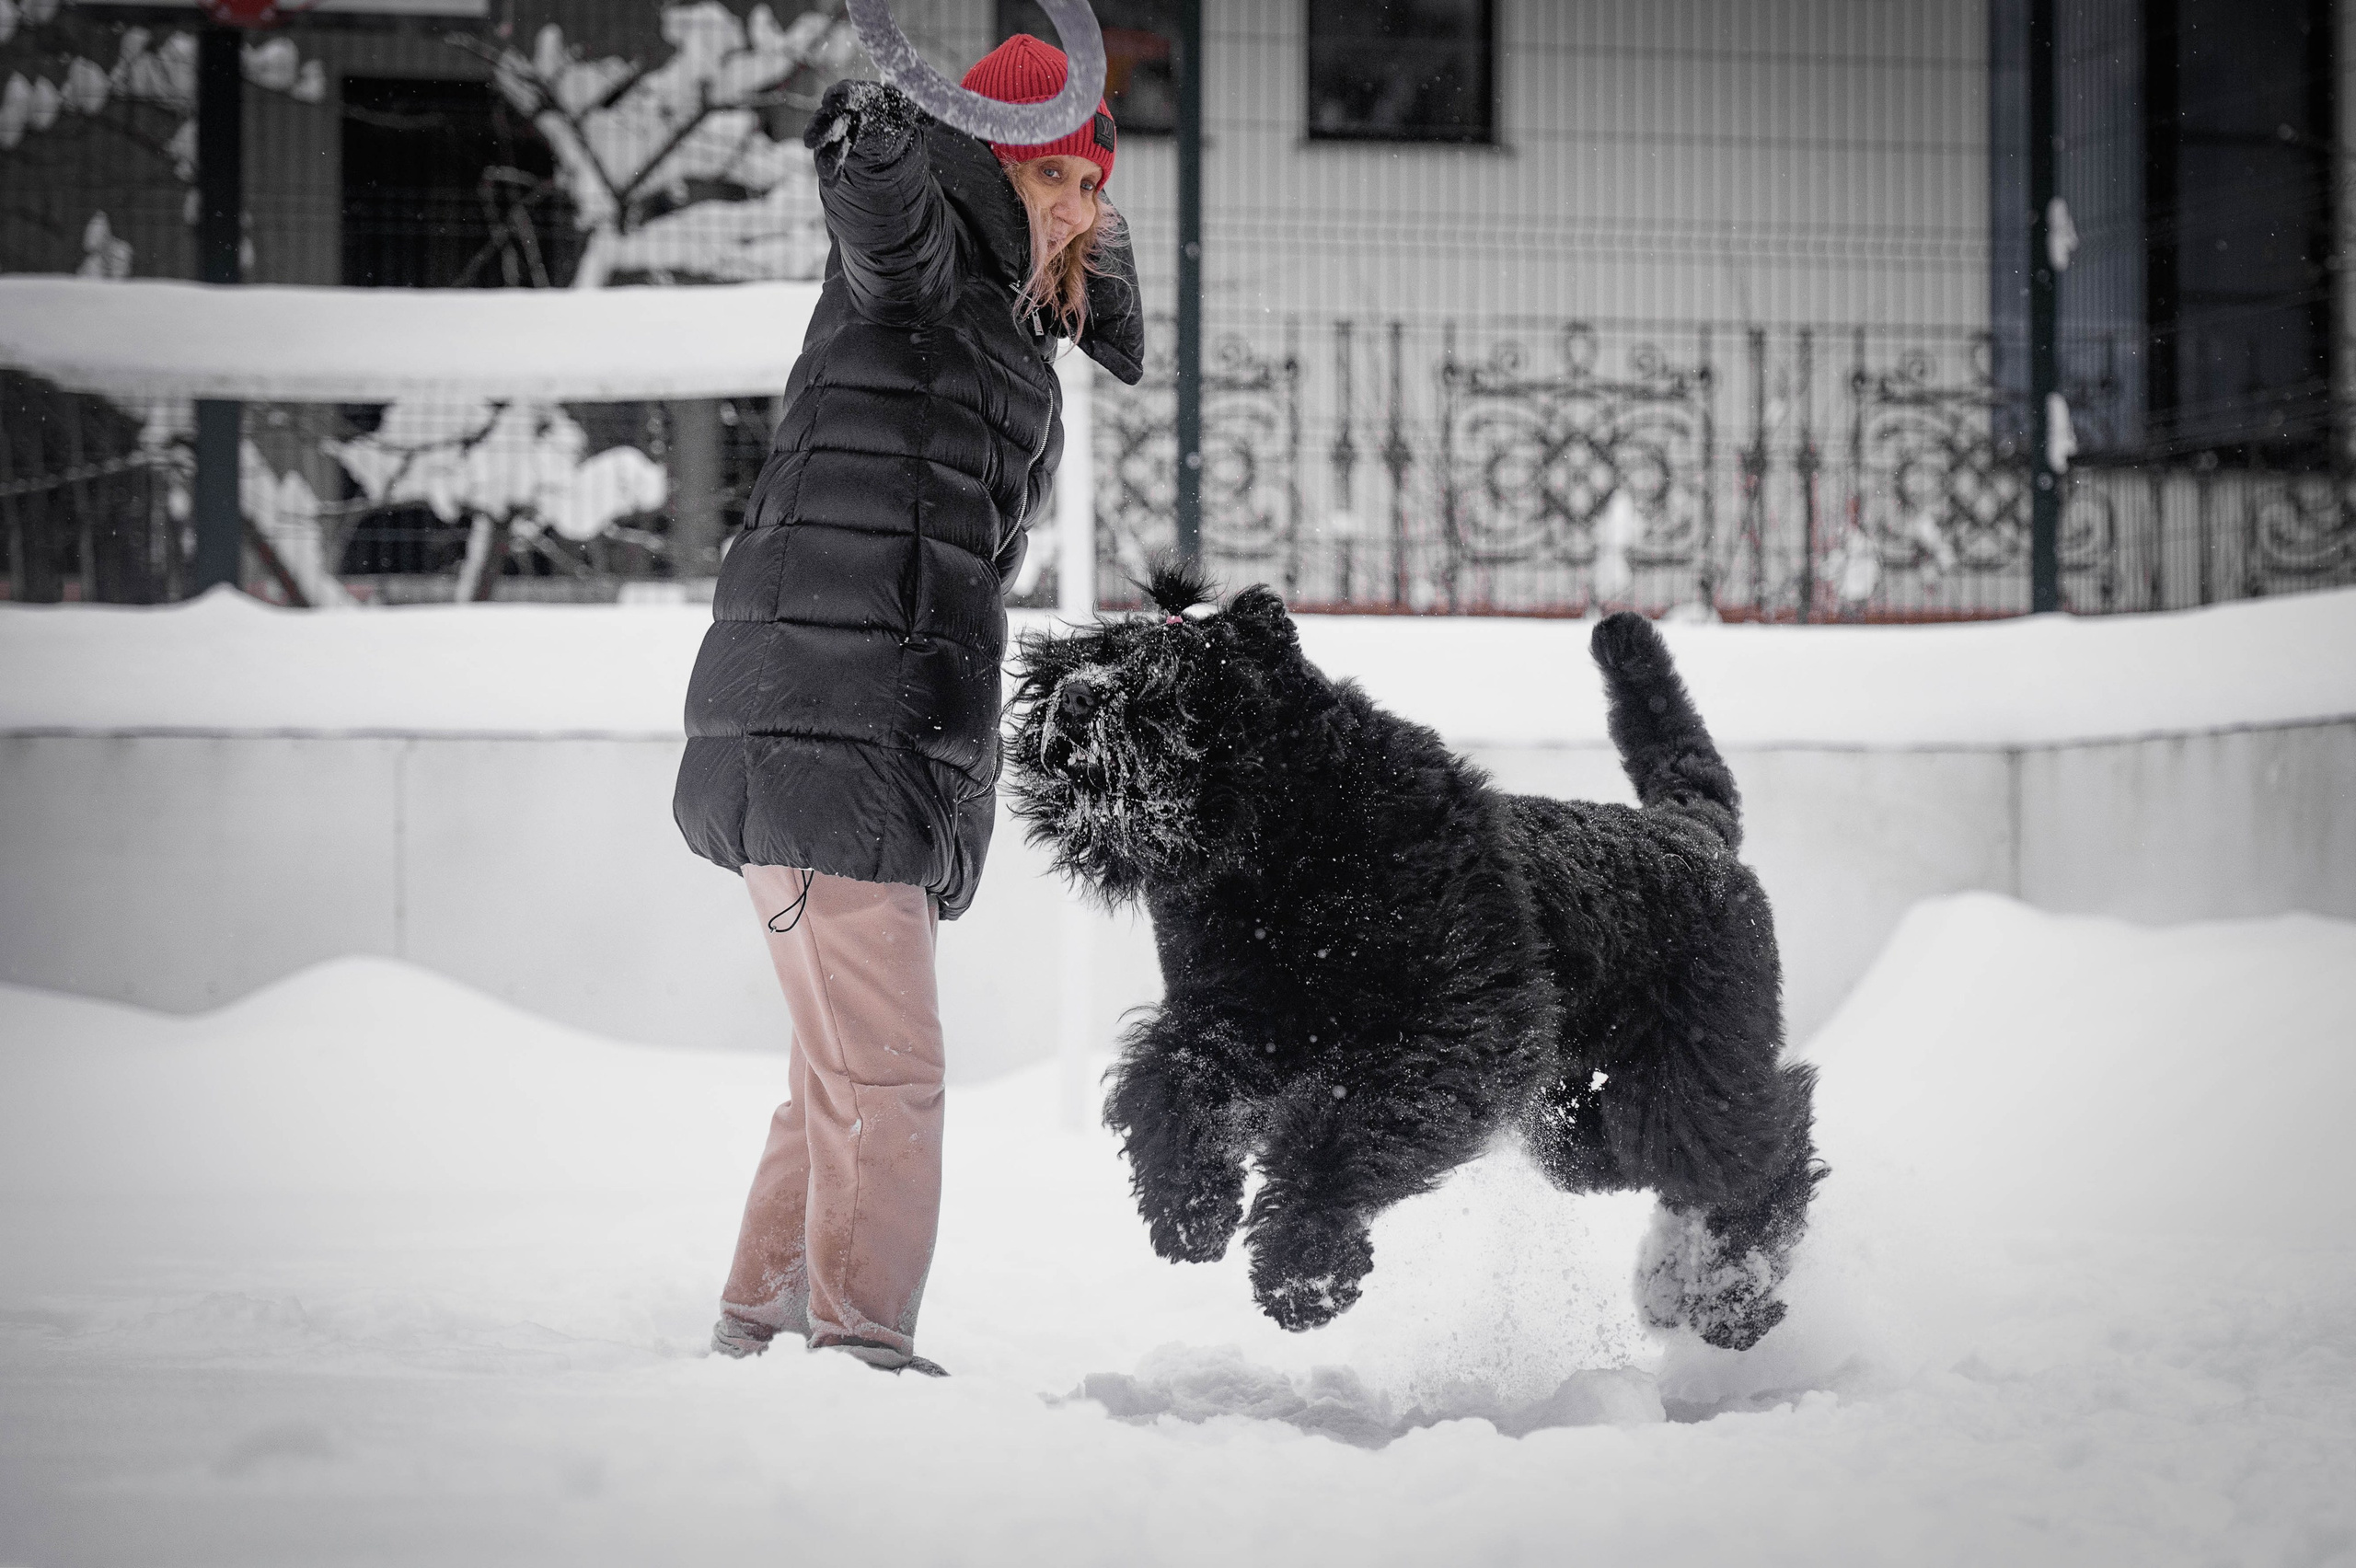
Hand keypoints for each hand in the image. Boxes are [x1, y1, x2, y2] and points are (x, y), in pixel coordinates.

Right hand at [803, 79, 919, 174]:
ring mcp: (840, 132)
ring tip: (825, 172)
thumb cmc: (895, 108)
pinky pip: (833, 160)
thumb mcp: (909, 108)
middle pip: (833, 119)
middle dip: (822, 129)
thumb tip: (934, 119)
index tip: (834, 100)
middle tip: (810, 140)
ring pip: (830, 142)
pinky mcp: (838, 149)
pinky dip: (831, 171)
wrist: (882, 121)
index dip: (842, 96)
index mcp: (864, 97)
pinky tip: (830, 183)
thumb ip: (920, 111)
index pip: (852, 94)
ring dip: (825, 155)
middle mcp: (847, 113)